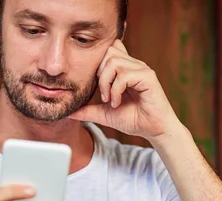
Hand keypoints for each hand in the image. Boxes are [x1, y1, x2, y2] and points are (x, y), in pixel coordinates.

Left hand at [68, 39, 182, 139]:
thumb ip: (88, 110)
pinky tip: (117, 102)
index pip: (109, 49)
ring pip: (114, 61)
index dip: (98, 62)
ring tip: (109, 100)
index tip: (97, 85)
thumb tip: (68, 113)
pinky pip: (124, 74)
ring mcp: (141, 69)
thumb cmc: (133, 119)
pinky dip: (116, 90)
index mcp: (125, 69)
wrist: (153, 130)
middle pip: (108, 52)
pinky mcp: (147, 77)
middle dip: (99, 75)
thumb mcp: (104, 114)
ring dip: (106, 83)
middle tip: (103, 96)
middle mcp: (134, 65)